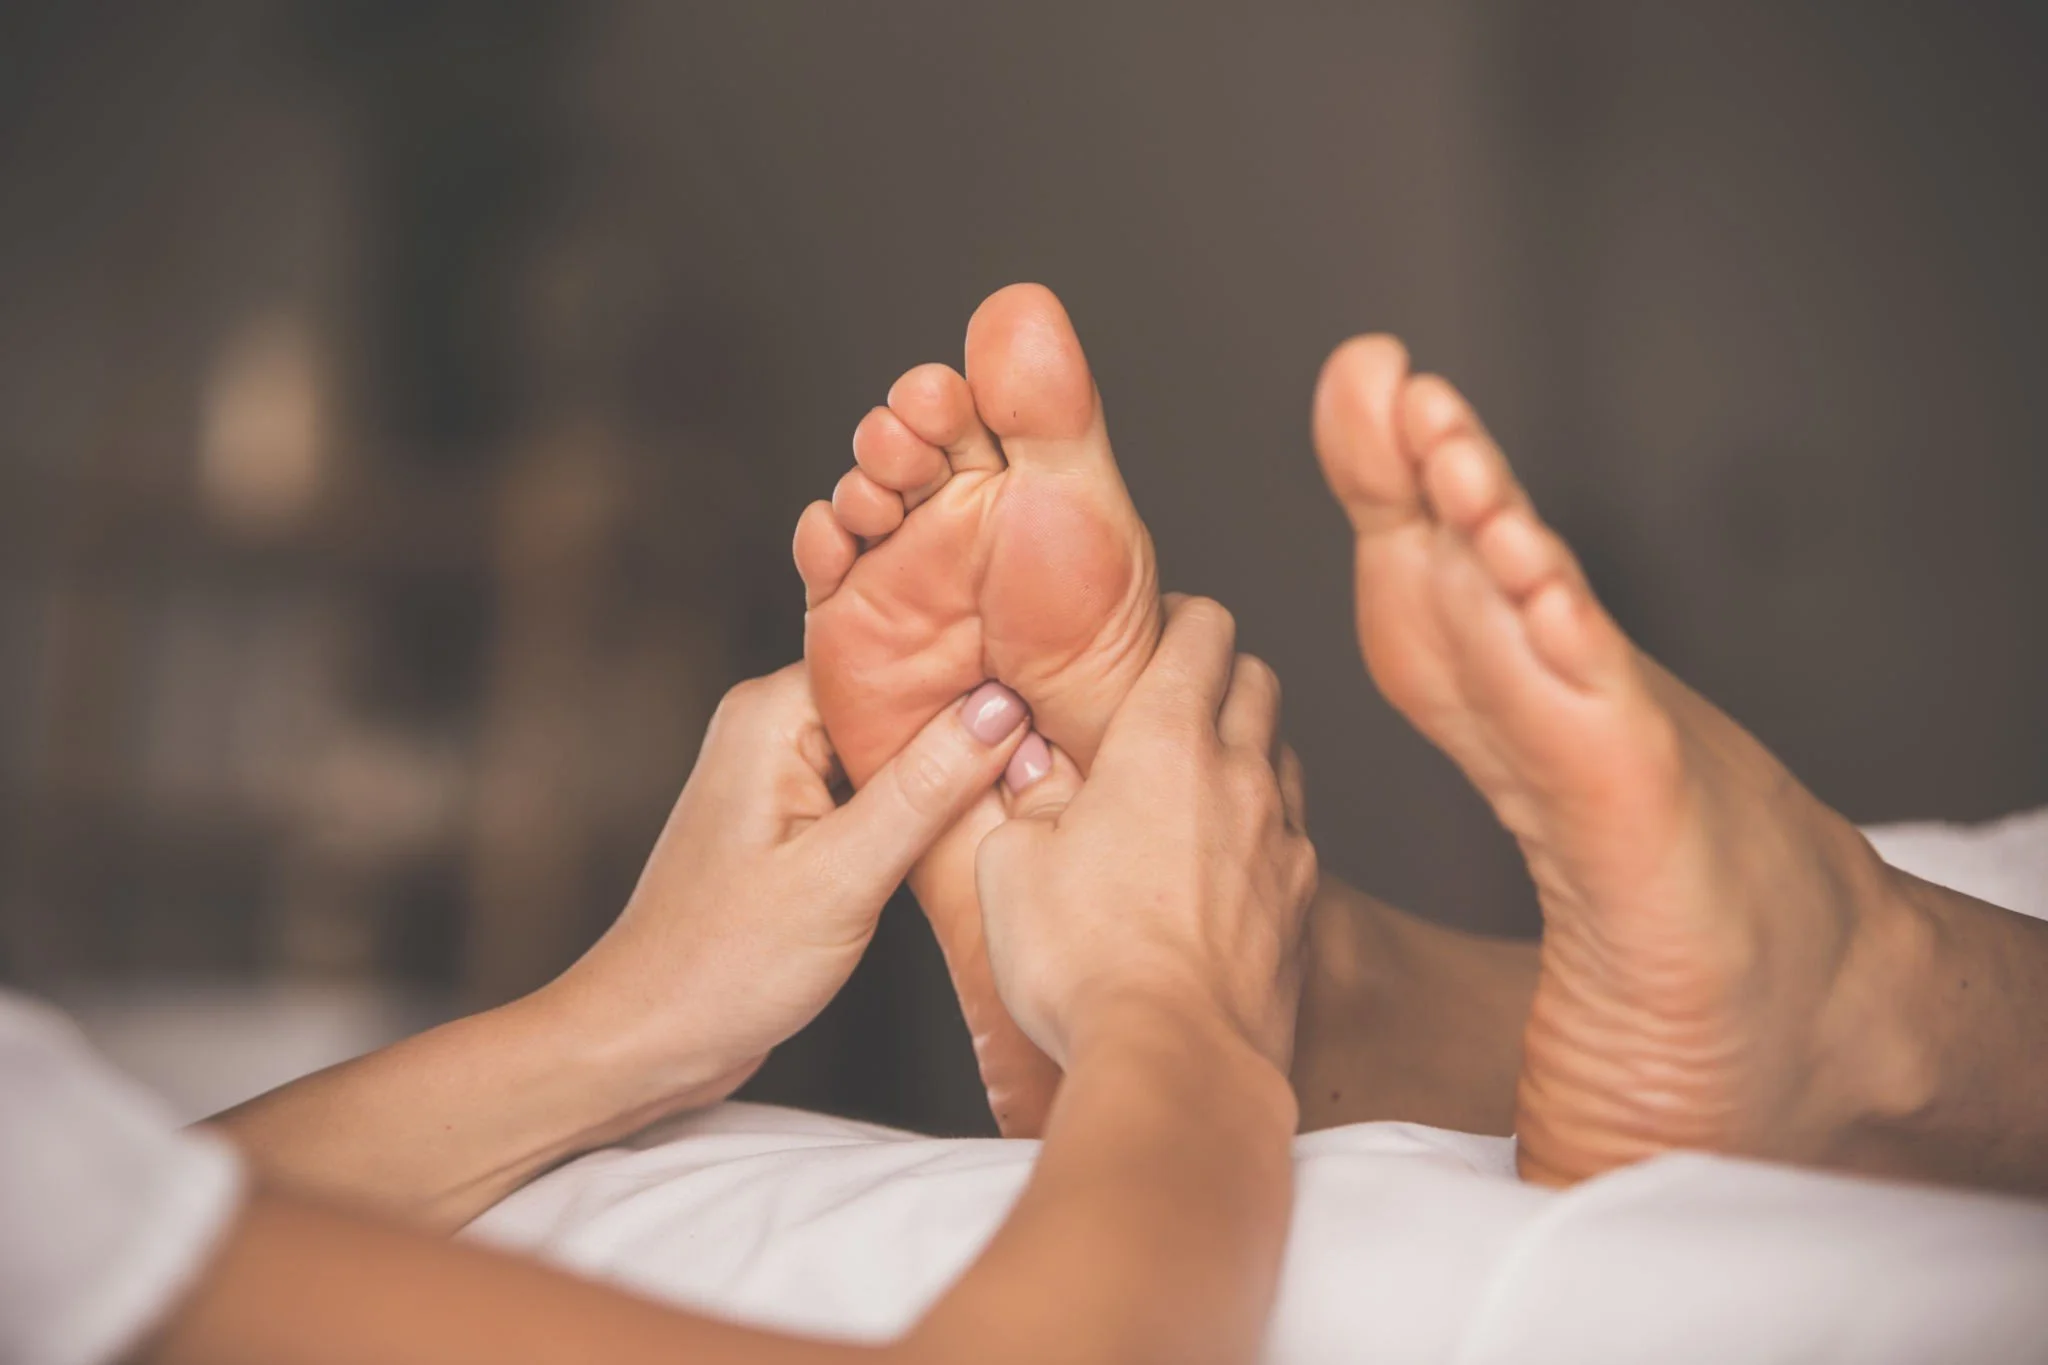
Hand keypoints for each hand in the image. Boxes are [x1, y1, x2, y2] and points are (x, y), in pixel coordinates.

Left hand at [541, 662, 1032, 1111]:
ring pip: (892, 742)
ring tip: (1022, 769)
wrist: (649, 1040)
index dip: (966, 663)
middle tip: (1046, 731)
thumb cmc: (721, 967)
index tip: (1042, 673)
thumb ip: (924, 789)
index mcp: (771, 714)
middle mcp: (771, 726)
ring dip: (946, 762)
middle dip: (964, 714)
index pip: (889, 649)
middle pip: (896, 691)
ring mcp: (782, 773)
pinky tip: (970, 818)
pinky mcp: (798, 818)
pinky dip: (921, 802)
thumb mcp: (840, 878)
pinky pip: (876, 786)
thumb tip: (999, 709)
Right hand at [975, 596, 1318, 1072]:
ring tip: (1201, 781)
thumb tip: (1034, 773)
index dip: (1182, 618)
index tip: (1158, 628)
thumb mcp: (1010, 867)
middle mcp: (1239, 776)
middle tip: (1178, 694)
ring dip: (1249, 752)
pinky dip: (1265, 831)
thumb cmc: (1084, 961)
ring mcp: (1283, 841)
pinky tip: (1226, 865)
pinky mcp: (1303, 907)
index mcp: (1165, 741)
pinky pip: (1296, 839)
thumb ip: (1024, 802)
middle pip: (1259, 681)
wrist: (1176, 1061)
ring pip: (1285, 757)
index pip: (1205, 631)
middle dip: (1222, 674)